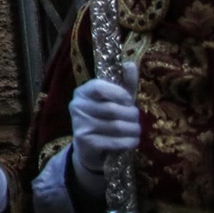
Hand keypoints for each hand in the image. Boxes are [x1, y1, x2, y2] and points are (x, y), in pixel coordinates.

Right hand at [69, 62, 139, 187]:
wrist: (89, 148)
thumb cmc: (104, 119)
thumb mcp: (114, 100)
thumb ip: (124, 84)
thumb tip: (130, 64)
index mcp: (82, 92)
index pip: (99, 87)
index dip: (118, 93)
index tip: (129, 100)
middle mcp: (77, 106)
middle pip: (112, 109)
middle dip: (131, 115)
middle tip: (137, 119)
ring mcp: (80, 125)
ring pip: (116, 126)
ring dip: (133, 130)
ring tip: (137, 131)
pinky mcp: (86, 142)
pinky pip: (114, 141)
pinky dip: (129, 142)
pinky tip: (133, 141)